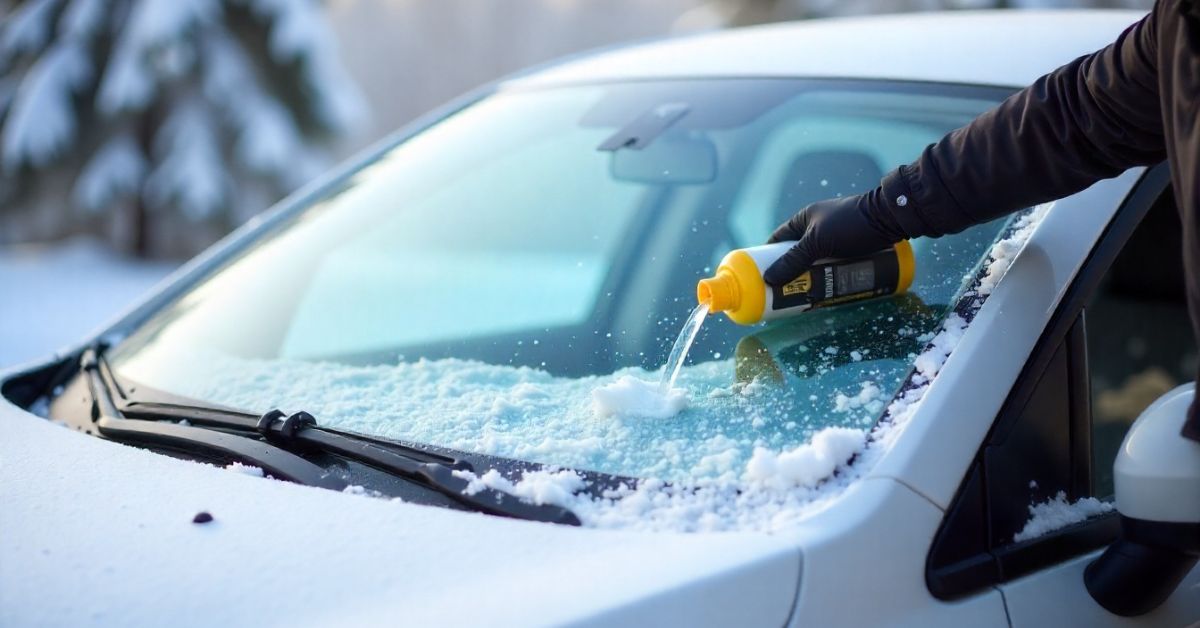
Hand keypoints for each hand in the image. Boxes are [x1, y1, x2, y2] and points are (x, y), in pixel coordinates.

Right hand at [763, 194, 899, 285]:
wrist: (891, 217)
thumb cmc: (851, 224)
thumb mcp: (817, 242)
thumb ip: (794, 260)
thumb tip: (769, 279)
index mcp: (804, 219)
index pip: (778, 240)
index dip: (768, 257)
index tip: (762, 277)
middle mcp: (818, 227)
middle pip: (797, 255)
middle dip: (792, 274)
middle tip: (785, 294)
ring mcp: (835, 237)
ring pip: (816, 262)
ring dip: (811, 278)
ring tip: (805, 297)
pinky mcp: (851, 247)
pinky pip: (834, 264)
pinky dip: (829, 277)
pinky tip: (827, 291)